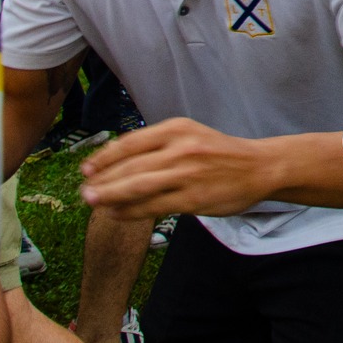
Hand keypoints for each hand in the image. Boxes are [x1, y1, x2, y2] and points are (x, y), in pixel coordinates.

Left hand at [79, 118, 269, 218]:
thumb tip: (116, 159)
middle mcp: (180, 149)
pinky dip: (131, 211)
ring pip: (138, 186)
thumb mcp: (190, 135)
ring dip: (110, 196)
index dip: (104, 156)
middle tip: (83, 191)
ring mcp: (186, 174)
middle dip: (102, 180)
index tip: (86, 168)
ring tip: (92, 202)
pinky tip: (117, 213)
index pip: (131, 142)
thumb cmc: (220, 152)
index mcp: (178, 129)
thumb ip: (158, 145)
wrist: (259, 167)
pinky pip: (153, 206)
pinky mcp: (192, 198)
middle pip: (131, 166)